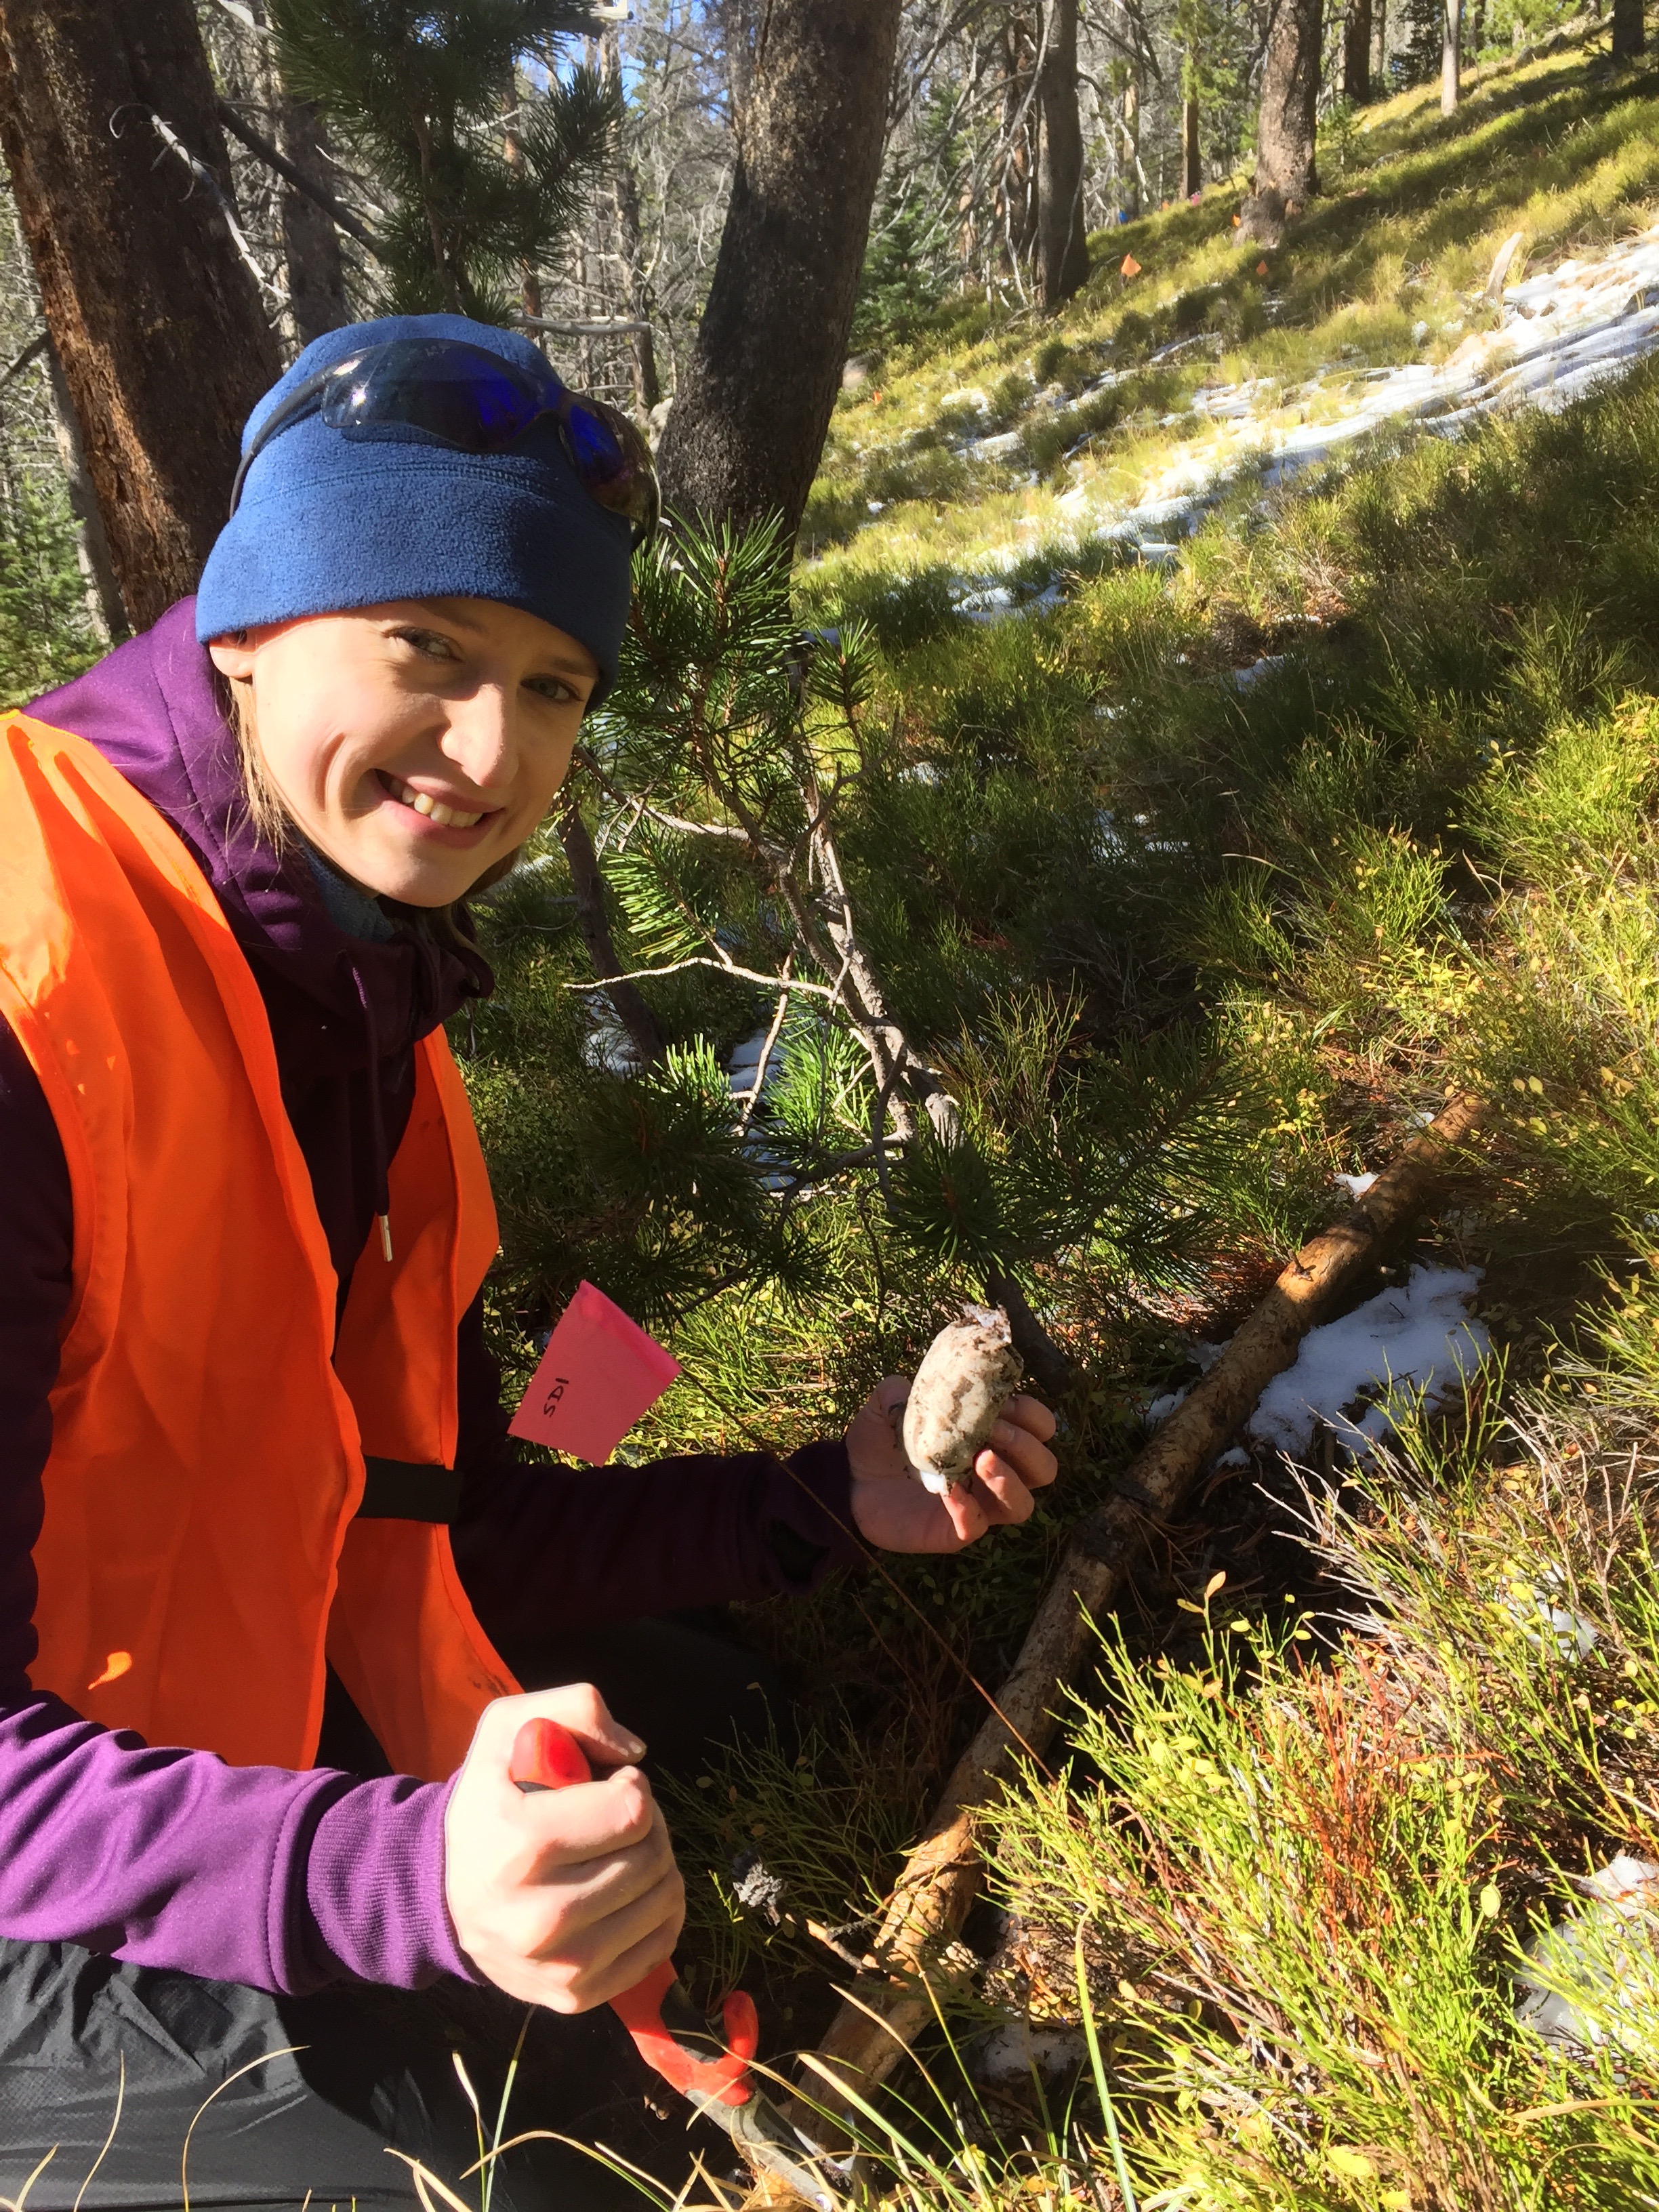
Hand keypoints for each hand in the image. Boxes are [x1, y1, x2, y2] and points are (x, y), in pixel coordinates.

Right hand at [445, 1684, 684, 2013]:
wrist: (438, 1896)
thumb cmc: (486, 1805)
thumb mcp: (507, 1731)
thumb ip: (576, 1709)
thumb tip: (635, 1754)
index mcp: (521, 1843)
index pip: (633, 1809)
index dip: (630, 1787)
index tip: (606, 1787)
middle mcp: (541, 1917)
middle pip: (652, 1855)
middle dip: (648, 1825)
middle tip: (617, 1820)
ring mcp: (561, 1965)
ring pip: (664, 1899)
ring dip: (656, 1865)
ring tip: (619, 1853)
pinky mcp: (576, 1996)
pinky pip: (660, 1944)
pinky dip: (658, 1912)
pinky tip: (627, 1892)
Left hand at [846, 1377, 1058, 1552]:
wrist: (849, 1479)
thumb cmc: (882, 1439)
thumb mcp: (890, 1402)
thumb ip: (905, 1386)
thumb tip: (918, 1384)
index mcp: (993, 1437)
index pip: (1041, 1428)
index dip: (1032, 1415)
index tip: (1005, 1403)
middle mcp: (994, 1473)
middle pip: (1044, 1468)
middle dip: (1025, 1445)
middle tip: (991, 1431)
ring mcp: (979, 1505)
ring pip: (1024, 1505)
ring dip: (1010, 1480)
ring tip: (980, 1460)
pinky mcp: (955, 1531)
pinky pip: (977, 1526)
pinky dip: (968, 1507)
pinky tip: (948, 1490)